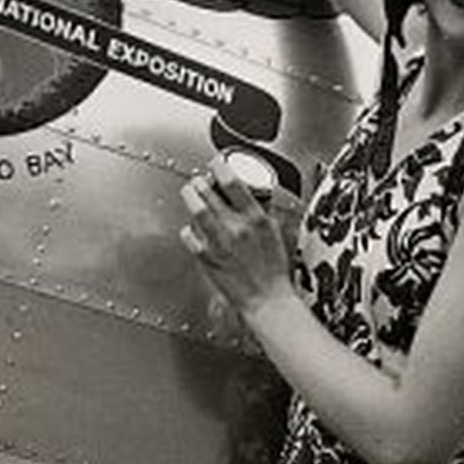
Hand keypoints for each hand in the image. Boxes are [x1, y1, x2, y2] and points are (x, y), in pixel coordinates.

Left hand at [179, 155, 292, 313]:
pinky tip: (193, 227)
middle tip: (201, 181)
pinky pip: (188, 234)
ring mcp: (219, 242)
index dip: (220, 166)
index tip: (217, 163)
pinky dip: (188, 227)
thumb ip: (261, 212)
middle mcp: (236, 228)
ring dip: (190, 196)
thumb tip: (254, 195)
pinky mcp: (206, 257)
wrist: (266, 300)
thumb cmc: (273, 271)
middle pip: (208, 192)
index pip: (232, 182)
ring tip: (191, 193)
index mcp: (256, 219)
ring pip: (195, 208)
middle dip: (201, 181)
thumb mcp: (275, 233)